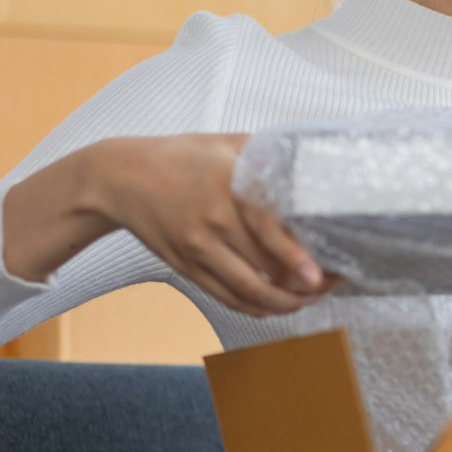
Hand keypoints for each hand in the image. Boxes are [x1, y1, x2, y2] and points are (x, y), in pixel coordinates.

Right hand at [85, 133, 342, 316]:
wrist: (119, 177)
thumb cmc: (180, 157)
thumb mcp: (226, 144)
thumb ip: (268, 154)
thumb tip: (313, 161)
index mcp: (229, 187)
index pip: (268, 229)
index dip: (295, 258)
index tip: (319, 275)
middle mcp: (213, 221)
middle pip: (264, 267)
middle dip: (302, 285)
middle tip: (331, 284)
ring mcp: (198, 248)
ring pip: (246, 291)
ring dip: (282, 304)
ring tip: (307, 300)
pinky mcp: (186, 267)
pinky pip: (225, 297)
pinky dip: (253, 308)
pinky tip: (274, 306)